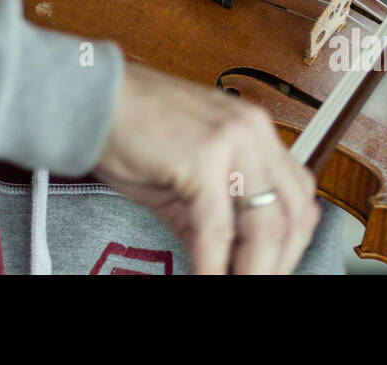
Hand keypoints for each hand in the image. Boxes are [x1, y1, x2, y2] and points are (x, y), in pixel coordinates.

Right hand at [91, 61, 319, 273]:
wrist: (88, 100)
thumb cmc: (130, 127)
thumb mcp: (188, 173)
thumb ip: (216, 214)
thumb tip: (227, 260)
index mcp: (253, 129)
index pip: (298, 194)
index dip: (291, 242)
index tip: (272, 267)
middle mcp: (251, 130)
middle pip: (293, 213)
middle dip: (280, 262)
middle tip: (257, 284)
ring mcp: (231, 141)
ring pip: (267, 226)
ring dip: (255, 270)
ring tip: (236, 287)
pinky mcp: (203, 158)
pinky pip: (217, 230)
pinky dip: (213, 266)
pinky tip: (204, 278)